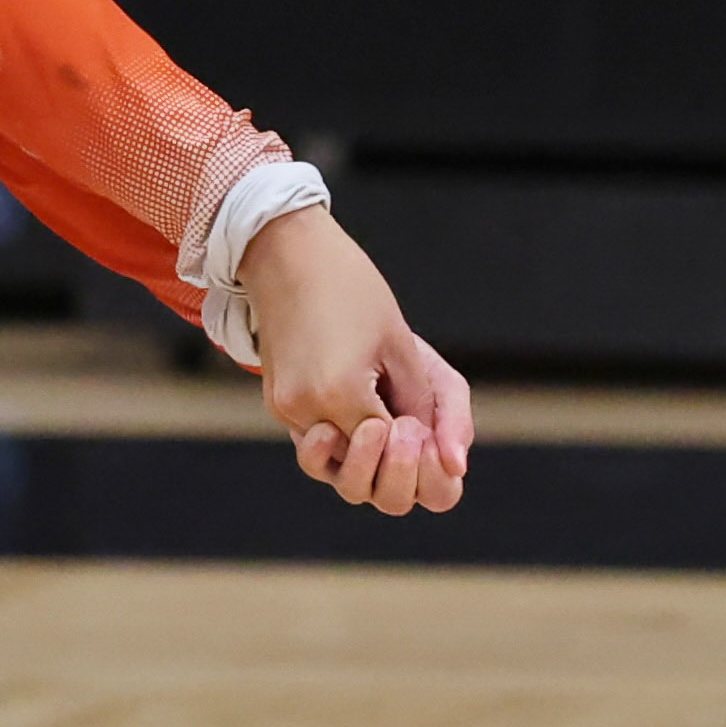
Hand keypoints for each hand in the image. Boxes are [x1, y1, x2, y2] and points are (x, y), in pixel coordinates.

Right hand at [235, 206, 472, 515]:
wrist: (287, 254)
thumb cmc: (351, 289)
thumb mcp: (401, 345)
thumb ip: (426, 406)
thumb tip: (448, 460)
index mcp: (339, 394)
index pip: (392, 449)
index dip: (419, 444)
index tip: (429, 419)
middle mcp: (305, 411)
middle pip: (358, 472)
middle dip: (391, 465)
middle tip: (410, 427)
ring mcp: (285, 410)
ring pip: (333, 463)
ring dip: (364, 456)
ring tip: (387, 420)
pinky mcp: (276, 403)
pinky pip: (315, 441)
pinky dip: (342, 436)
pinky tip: (362, 407)